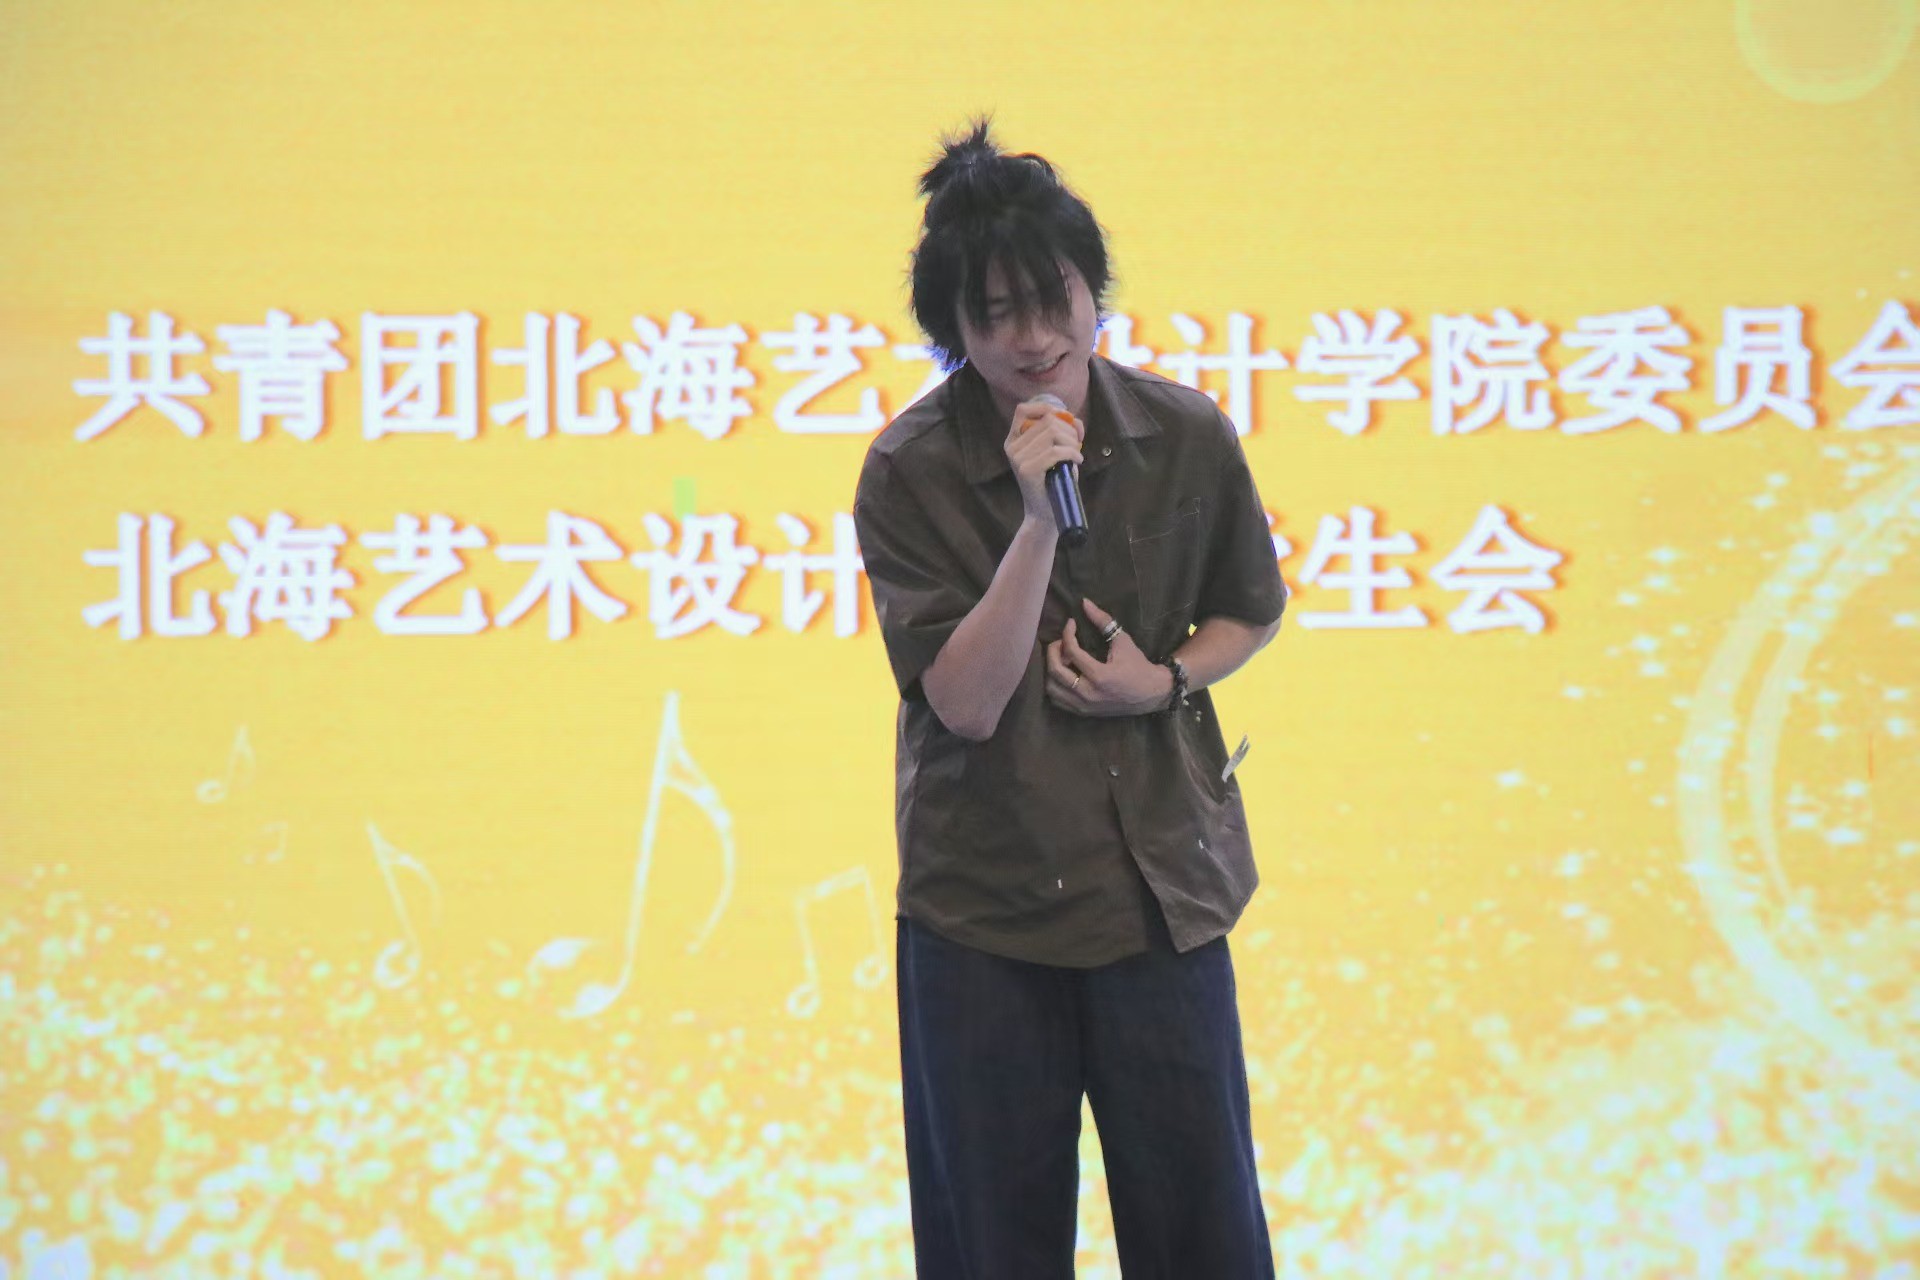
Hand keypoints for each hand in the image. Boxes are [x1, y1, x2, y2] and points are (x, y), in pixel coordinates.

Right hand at [1004, 400, 1083, 526]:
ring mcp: (1018, 459)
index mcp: (1013, 440)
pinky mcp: (1027, 470)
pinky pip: (1056, 452)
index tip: (1064, 419)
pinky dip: (1072, 454)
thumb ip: (1060, 432)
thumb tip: (1074, 419)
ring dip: (1072, 443)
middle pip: (1047, 421)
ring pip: (1053, 434)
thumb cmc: (1053, 480)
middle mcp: (1012, 447)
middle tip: (1078, 444)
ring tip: (1077, 455)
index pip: (1023, 409)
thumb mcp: (1052, 451)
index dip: (1046, 407)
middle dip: (1069, 429)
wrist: (1044, 513)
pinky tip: (1077, 462)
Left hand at [1045, 599, 1173, 716]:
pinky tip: (1064, 673)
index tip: (1071, 624)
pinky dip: (1055, 685)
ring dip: (1052, 670)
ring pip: (1052, 688)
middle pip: (1055, 671)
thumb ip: (1103, 620)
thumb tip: (1084, 602)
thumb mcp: (1123, 640)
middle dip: (1053, 651)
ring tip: (1062, 658)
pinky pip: (1058, 700)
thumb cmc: (1138, 665)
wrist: (1152, 693)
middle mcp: (1089, 693)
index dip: (1067, 633)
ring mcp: (1085, 705)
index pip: (1072, 651)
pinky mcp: (1084, 712)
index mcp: (1100, 675)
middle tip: (1060, 641)